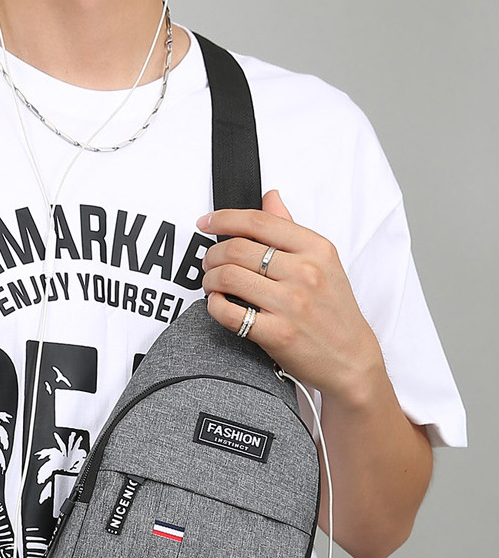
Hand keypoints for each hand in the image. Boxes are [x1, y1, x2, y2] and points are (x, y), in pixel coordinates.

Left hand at [198, 190, 384, 403]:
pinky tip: (218, 305)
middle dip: (212, 254)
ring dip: (210, 280)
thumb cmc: (336, 312)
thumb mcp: (324, 262)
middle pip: (236, 248)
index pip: (259, 221)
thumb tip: (270, 198)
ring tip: (212, 285)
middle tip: (209, 263)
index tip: (206, 222)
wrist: (352, 360)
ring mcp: (291, 304)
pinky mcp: (278, 334)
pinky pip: (229, 313)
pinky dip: (215, 306)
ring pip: (228, 278)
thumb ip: (291, 229)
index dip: (223, 218)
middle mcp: (305, 273)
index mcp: (316, 249)